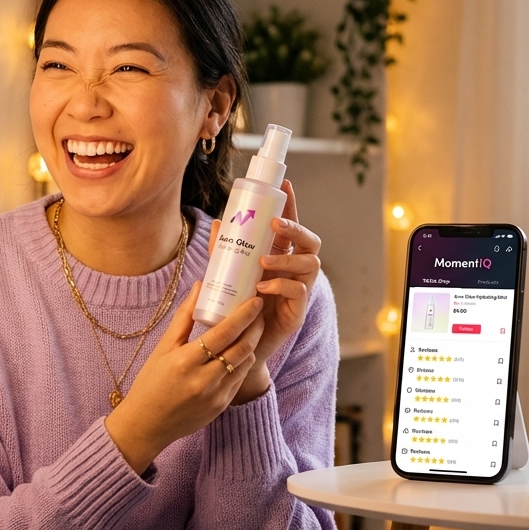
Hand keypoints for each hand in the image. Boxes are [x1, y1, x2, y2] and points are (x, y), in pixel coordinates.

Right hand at [104, 281, 263, 473]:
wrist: (147, 425)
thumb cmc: (151, 382)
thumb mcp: (163, 347)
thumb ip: (183, 316)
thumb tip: (199, 286)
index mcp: (185, 361)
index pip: (224, 333)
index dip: (244, 315)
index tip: (255, 301)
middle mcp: (203, 380)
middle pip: (242, 347)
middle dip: (255, 326)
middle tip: (259, 311)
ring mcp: (215, 396)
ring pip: (244, 363)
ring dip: (252, 343)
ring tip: (253, 328)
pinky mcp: (221, 406)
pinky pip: (239, 379)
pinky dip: (243, 362)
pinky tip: (241, 350)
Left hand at [206, 180, 320, 403]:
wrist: (236, 345)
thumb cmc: (235, 306)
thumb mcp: (226, 274)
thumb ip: (223, 251)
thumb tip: (219, 222)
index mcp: (280, 255)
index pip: (290, 225)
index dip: (290, 204)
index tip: (284, 183)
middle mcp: (294, 269)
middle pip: (310, 240)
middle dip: (295, 228)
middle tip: (274, 225)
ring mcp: (299, 289)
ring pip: (310, 263)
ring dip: (286, 258)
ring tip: (263, 262)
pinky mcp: (297, 310)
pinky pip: (299, 291)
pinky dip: (281, 285)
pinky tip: (263, 286)